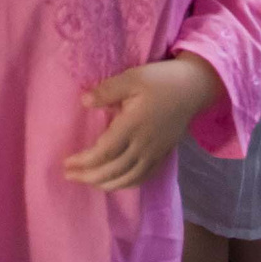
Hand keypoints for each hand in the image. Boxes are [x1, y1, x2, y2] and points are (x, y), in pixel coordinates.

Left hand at [64, 55, 220, 190]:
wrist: (194, 88)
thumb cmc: (161, 80)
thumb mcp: (132, 77)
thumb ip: (107, 90)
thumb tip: (84, 101)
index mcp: (133, 126)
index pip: (104, 152)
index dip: (84, 161)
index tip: (67, 163)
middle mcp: (144, 145)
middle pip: (113, 170)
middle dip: (89, 177)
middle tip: (69, 176)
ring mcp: (155, 152)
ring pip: (128, 178)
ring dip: (106, 184)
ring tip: (88, 182)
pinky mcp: (163, 154)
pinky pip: (143, 177)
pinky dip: (127, 183)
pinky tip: (117, 182)